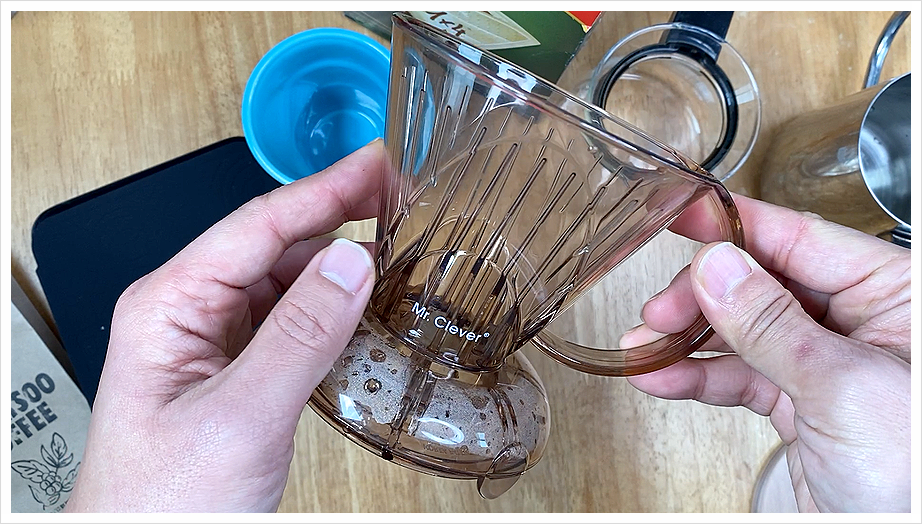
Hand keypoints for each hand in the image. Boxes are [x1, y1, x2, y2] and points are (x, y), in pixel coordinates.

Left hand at [65, 141, 384, 511]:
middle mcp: (187, 312)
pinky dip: (332, 308)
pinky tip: (363, 306)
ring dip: (339, 265)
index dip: (325, 189)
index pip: (258, 225)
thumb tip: (351, 264)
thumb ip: (299, 336)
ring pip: (286, 281)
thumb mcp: (240, 417)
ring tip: (396, 252)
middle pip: (273, 244)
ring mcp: (212, 341)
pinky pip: (289, 321)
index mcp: (169, 305)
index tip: (375, 163)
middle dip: (339, 219)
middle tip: (402, 202)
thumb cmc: (164, 504)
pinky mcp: (236, 370)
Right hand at [624, 194, 909, 512]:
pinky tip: (659, 377)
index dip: (736, 224)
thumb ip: (772, 323)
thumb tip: (718, 267)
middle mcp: (861, 323)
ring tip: (641, 346)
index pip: (804, 239)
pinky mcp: (800, 405)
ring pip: (741, 332)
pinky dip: (695, 378)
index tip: (681, 213)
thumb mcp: (842, 386)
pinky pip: (738, 377)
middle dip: (701, 297)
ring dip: (685, 340)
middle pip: (761, 282)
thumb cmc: (914, 478)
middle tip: (660, 310)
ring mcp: (825, 364)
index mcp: (895, 296)